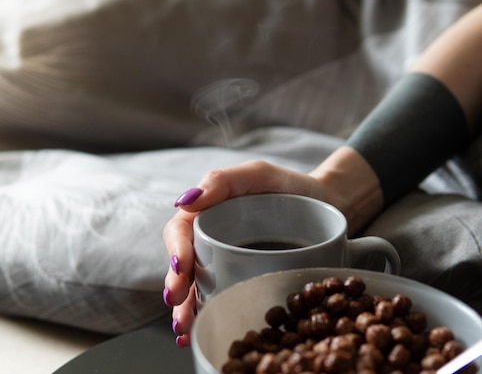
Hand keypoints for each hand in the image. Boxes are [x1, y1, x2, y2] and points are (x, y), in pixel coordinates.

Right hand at [162, 160, 327, 346]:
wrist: (326, 207)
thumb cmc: (289, 187)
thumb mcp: (257, 174)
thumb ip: (222, 181)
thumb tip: (185, 202)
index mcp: (207, 213)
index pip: (181, 230)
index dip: (176, 249)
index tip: (181, 266)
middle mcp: (210, 240)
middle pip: (182, 263)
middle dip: (176, 285)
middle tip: (177, 302)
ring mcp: (225, 262)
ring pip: (195, 286)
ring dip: (185, 308)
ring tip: (185, 327)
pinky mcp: (241, 280)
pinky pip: (218, 297)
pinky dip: (204, 314)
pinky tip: (197, 330)